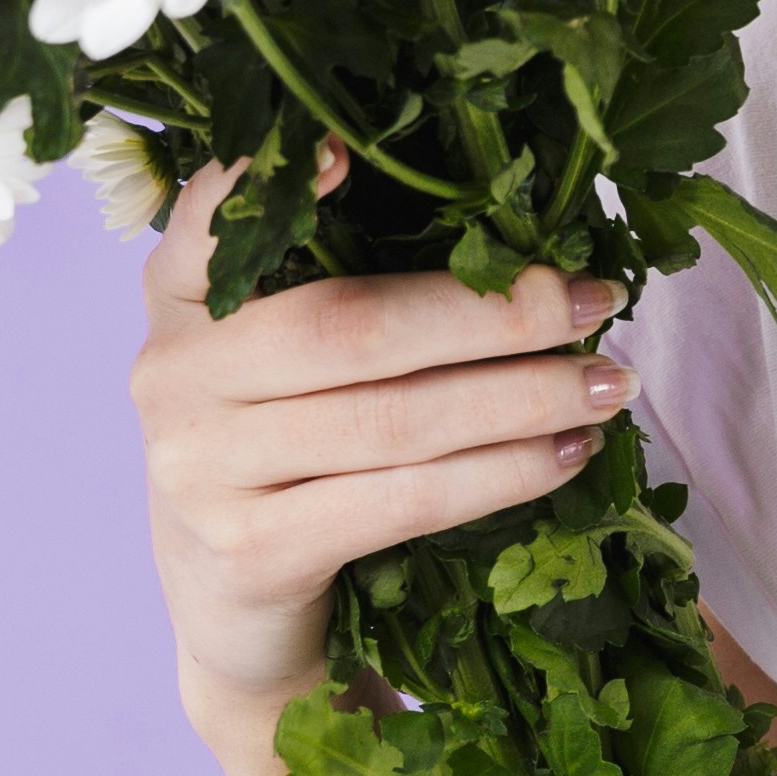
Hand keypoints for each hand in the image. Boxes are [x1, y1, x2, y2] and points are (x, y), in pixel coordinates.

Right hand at [130, 156, 634, 775]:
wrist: (240, 624)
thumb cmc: (289, 462)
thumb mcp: (282, 367)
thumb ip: (342, 291)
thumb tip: (513, 235)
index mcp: (180, 300)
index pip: (208, 220)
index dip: (271, 182)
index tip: (351, 152)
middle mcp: (171, 374)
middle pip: (348, 328)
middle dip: (488, 313)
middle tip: (591, 301)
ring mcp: (200, 469)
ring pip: (391, 419)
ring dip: (520, 399)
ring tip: (605, 385)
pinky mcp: (250, 552)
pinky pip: (402, 499)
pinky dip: (499, 475)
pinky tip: (564, 456)